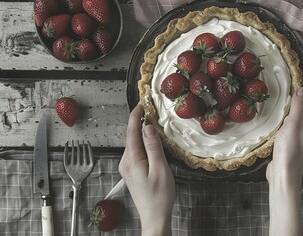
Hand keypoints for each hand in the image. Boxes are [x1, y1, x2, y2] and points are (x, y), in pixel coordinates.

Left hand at [119, 105, 174, 235]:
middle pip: (131, 135)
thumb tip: (148, 127)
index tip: (142, 102)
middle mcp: (125, 162)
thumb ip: (153, 147)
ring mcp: (127, 167)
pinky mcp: (131, 171)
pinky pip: (136, 151)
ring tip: (153, 122)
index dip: (136, 114)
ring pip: (134, 143)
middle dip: (140, 120)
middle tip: (151, 109)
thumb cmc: (159, 197)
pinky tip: (152, 141)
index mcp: (132, 159)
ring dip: (142, 131)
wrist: (154, 217)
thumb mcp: (160, 169)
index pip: (131, 131)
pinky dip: (143, 142)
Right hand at [266, 71, 302, 235]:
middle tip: (297, 73)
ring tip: (288, 86)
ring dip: (296, 98)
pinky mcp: (289, 138)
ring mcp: (298, 132)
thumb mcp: (294, 126)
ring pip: (299, 110)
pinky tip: (278, 108)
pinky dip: (286, 109)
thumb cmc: (290, 152)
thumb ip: (298, 108)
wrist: (283, 175)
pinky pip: (290, 118)